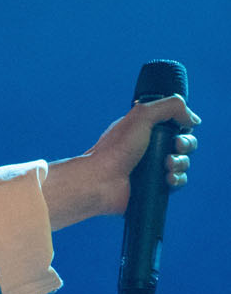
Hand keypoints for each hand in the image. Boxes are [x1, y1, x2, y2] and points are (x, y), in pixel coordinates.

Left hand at [43, 95, 200, 230]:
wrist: (100, 181)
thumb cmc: (115, 149)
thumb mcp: (142, 116)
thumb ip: (170, 107)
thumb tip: (193, 119)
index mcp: (144, 130)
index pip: (175, 125)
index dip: (183, 126)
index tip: (181, 127)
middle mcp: (148, 149)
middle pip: (184, 144)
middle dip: (186, 144)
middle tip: (176, 146)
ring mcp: (151, 169)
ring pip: (183, 163)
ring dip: (181, 163)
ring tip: (167, 165)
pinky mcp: (153, 187)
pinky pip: (177, 182)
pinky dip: (177, 179)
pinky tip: (168, 179)